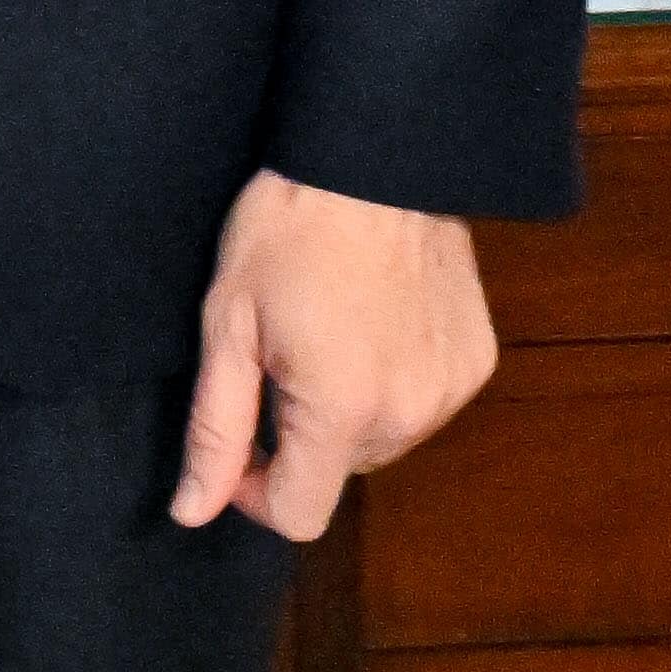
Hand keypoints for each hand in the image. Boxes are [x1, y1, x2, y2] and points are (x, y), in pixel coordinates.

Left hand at [174, 166, 496, 545]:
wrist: (374, 156)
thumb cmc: (287, 230)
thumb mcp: (228, 326)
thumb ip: (215, 431)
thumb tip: (193, 511)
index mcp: (341, 412)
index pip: (300, 515)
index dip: (255, 493)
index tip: (240, 443)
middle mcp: (408, 414)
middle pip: (340, 474)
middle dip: (301, 438)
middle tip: (280, 359)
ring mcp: (451, 389)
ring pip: (383, 441)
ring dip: (349, 413)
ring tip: (328, 334)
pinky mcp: (477, 360)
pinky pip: (423, 404)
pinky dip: (394, 383)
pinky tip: (374, 323)